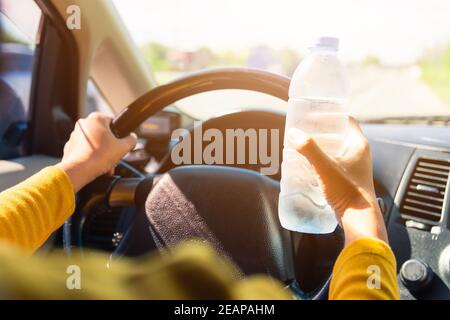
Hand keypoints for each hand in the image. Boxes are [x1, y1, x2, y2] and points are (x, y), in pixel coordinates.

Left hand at [56, 112, 136, 191]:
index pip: (113, 122)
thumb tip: (132, 137)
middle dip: (110, 147)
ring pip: (94, 142)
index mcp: (96, 118)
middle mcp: (84, 123)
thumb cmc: (99, 156)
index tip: (120, 145)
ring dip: (101, 153)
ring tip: (106, 165)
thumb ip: (131, 139)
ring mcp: (75, 135)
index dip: (120, 135)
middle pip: (103, 134)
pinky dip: (91, 156)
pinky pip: (84, 150)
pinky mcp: (69, 146)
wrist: (79, 170)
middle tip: (114, 157)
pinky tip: (96, 166)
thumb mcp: (123, 147)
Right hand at [289, 117, 387, 244]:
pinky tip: (308, 164)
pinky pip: (334, 162)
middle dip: (320, 131)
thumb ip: (309, 149)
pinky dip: (322, 159)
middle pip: (338, 134)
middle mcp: (359, 153)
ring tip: (302, 146)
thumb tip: (293, 133)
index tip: (313, 116)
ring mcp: (355, 166)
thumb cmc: (346, 191)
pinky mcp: (348, 178)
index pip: (346, 120)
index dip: (330, 115)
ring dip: (320, 146)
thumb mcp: (324, 167)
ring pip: (335, 148)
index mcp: (358, 144)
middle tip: (303, 131)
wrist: (358, 218)